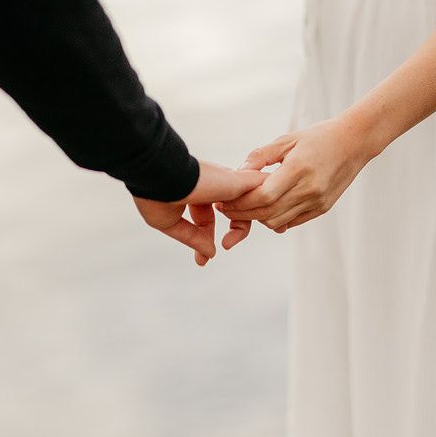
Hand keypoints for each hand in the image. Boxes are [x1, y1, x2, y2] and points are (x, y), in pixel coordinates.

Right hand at [134, 160, 266, 265]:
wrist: (160, 175)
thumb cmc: (156, 195)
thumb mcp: (171, 223)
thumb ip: (192, 238)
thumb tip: (209, 254)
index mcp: (193, 194)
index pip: (206, 219)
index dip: (205, 240)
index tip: (203, 261)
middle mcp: (211, 187)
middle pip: (234, 212)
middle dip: (237, 232)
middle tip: (228, 247)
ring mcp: (226, 183)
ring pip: (252, 200)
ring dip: (263, 216)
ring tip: (279, 229)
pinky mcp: (239, 181)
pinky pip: (263, 191)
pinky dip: (271, 203)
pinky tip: (279, 217)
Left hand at [218, 115, 379, 243]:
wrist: (354, 143)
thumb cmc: (318, 137)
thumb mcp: (288, 139)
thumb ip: (261, 156)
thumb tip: (237, 173)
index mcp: (299, 169)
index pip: (263, 196)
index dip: (240, 203)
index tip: (224, 200)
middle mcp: (309, 189)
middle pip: (267, 212)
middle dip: (242, 214)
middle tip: (226, 208)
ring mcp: (317, 201)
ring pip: (277, 222)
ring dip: (257, 218)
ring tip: (244, 208)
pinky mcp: (322, 208)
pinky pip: (292, 222)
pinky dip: (275, 220)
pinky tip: (265, 210)